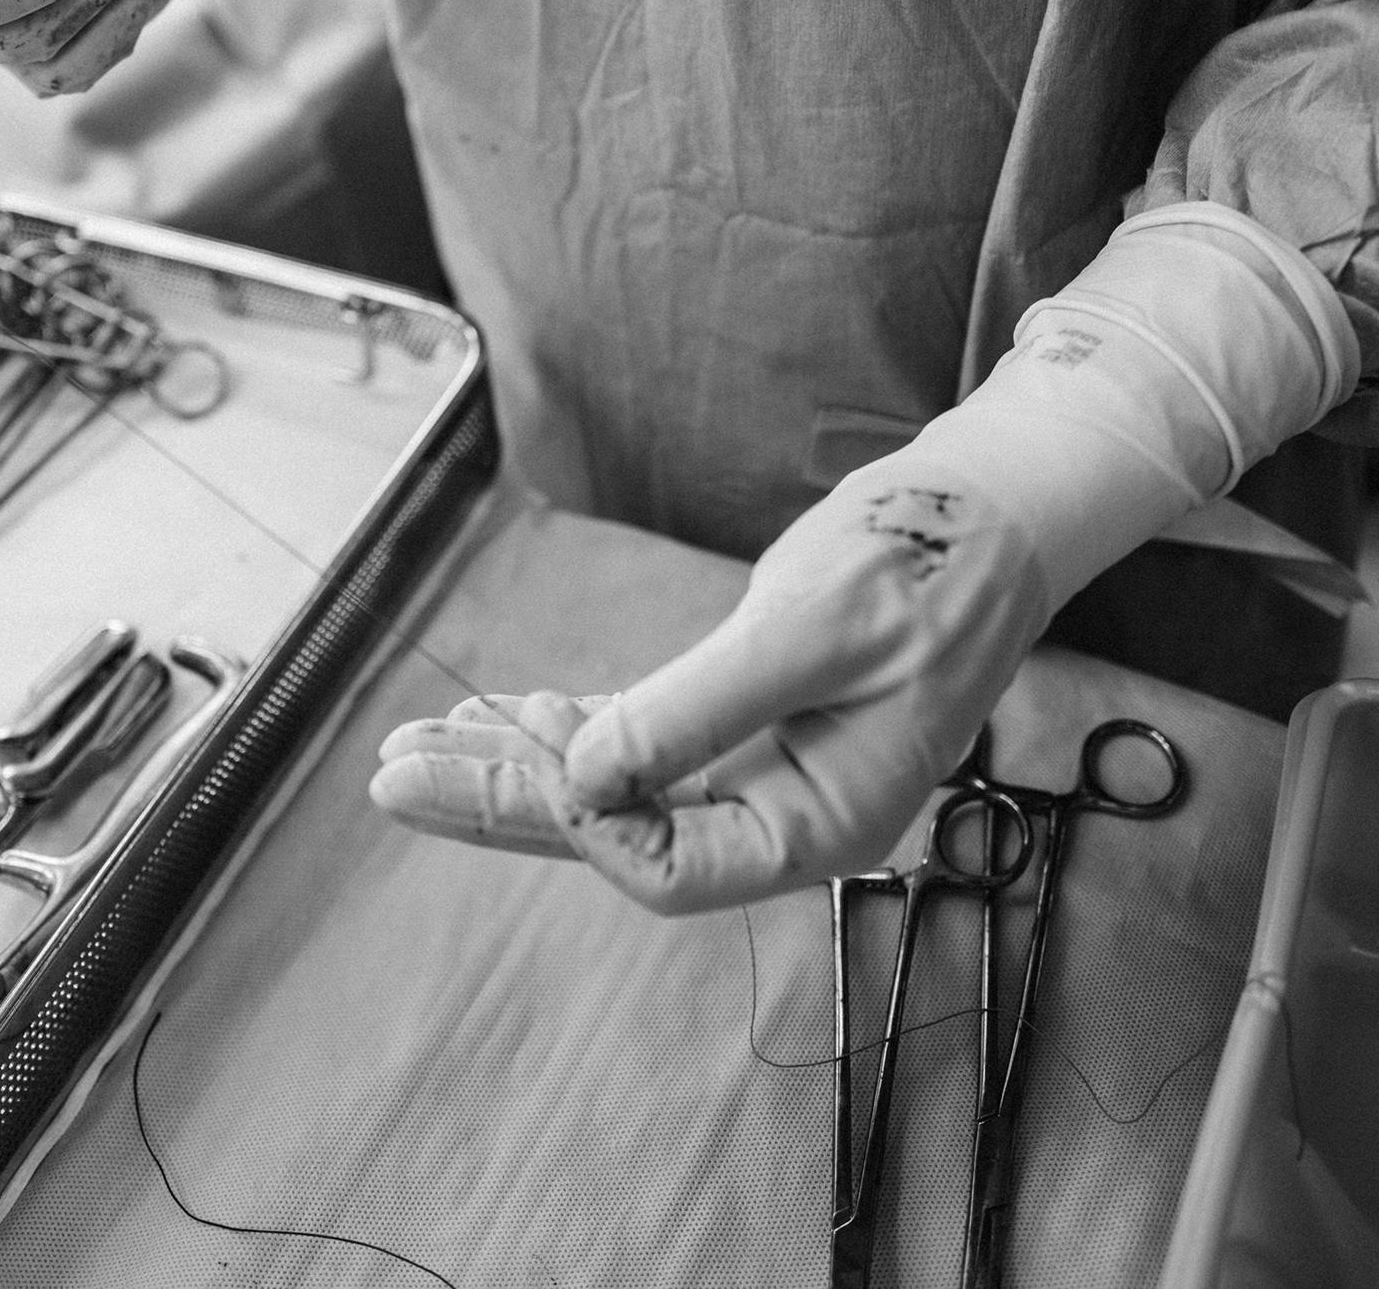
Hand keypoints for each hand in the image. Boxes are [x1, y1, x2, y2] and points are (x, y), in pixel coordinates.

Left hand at [370, 204, 1360, 913]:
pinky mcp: (743, 724)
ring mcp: (762, 775)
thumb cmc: (922, 566)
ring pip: (611, 789)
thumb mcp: (805, 632)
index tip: (525, 752)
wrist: (988, 511)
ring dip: (514, 764)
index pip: (666, 867)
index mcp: (821, 825)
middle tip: (390, 779)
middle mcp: (784, 818)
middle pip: (612, 835)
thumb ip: (693, 712)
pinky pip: (635, 745)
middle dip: (500, 803)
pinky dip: (566, 726)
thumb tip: (583, 778)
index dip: (582, 819)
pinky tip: (501, 712)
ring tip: (413, 746)